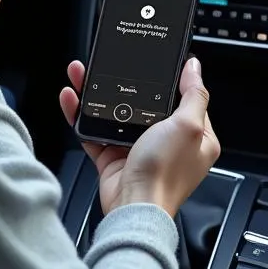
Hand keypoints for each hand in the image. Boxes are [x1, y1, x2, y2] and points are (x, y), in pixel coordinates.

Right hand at [59, 57, 219, 216]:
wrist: (133, 207)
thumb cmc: (164, 174)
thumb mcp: (188, 126)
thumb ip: (194, 95)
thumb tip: (195, 68)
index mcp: (194, 137)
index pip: (186, 98)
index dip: (172, 79)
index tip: (156, 61)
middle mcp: (167, 142)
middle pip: (144, 101)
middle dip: (123, 81)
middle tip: (109, 64)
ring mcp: (138, 149)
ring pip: (116, 111)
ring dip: (96, 92)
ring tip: (82, 75)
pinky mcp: (114, 156)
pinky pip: (95, 129)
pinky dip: (81, 114)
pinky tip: (72, 98)